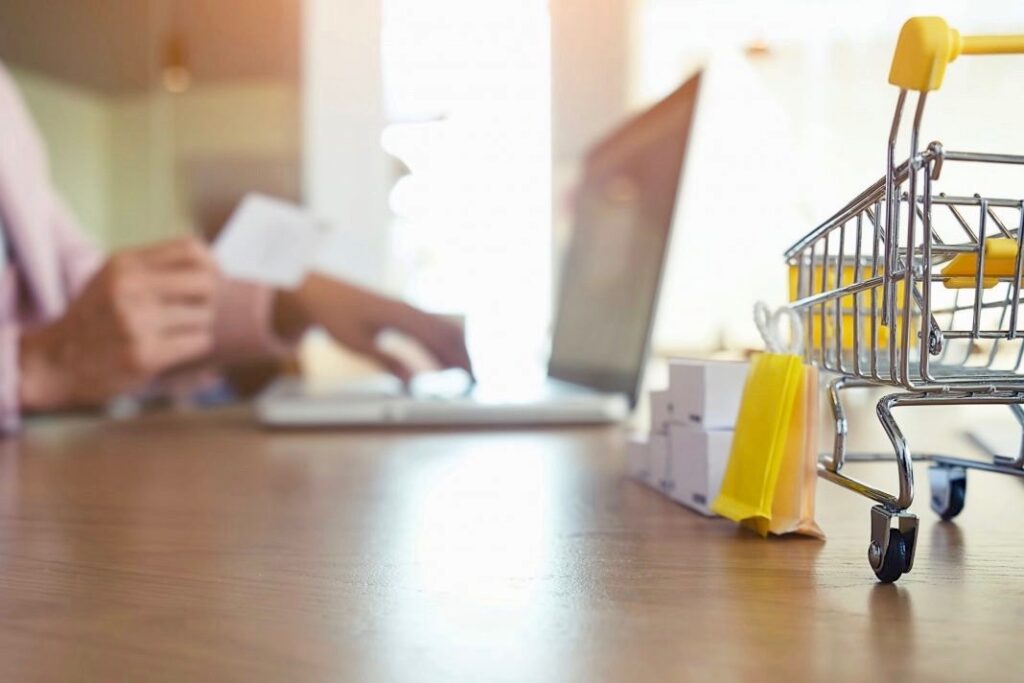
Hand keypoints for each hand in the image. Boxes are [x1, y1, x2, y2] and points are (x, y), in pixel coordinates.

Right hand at [19, 238, 217, 408]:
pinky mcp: (144, 354)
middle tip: (198, 311)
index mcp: (124, 264)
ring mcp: (135, 322)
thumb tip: (212, 264)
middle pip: (205, 283)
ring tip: (175, 333)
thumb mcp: (114, 279)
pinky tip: (173, 349)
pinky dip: (194, 347)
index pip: (192, 249)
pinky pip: (199, 342)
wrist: (55, 364)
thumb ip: (155, 267)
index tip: (211, 281)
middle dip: (210, 299)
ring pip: (204, 316)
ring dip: (198, 327)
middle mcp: (129, 288)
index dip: (211, 266)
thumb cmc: (97, 319)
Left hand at [281, 273, 471, 383]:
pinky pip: (427, 329)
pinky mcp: (399, 313)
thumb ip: (388, 362)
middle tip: (474, 381)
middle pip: (447, 332)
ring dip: (453, 351)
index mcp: (402, 316)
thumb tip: (415, 381)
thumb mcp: (358, 344)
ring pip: (440, 329)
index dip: (459, 359)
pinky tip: (438, 361)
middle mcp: (408, 310)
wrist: (317, 291)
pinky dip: (439, 346)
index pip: (442, 338)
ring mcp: (405, 310)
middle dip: (463, 356)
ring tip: (461, 374)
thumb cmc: (335, 315)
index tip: (471, 378)